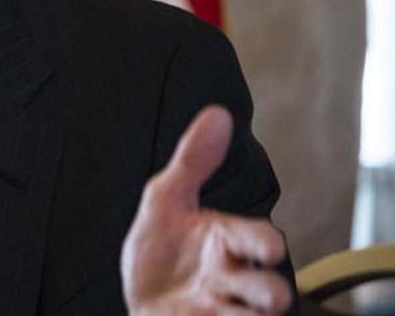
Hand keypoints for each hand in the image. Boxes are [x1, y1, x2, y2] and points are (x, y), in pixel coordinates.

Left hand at [121, 106, 291, 313]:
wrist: (138, 297)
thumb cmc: (159, 247)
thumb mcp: (165, 199)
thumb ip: (192, 161)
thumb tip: (217, 113)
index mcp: (226, 241)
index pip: (260, 240)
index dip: (264, 243)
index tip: (265, 246)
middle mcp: (232, 278)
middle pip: (270, 290)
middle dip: (269, 291)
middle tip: (268, 293)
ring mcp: (222, 308)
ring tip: (234, 311)